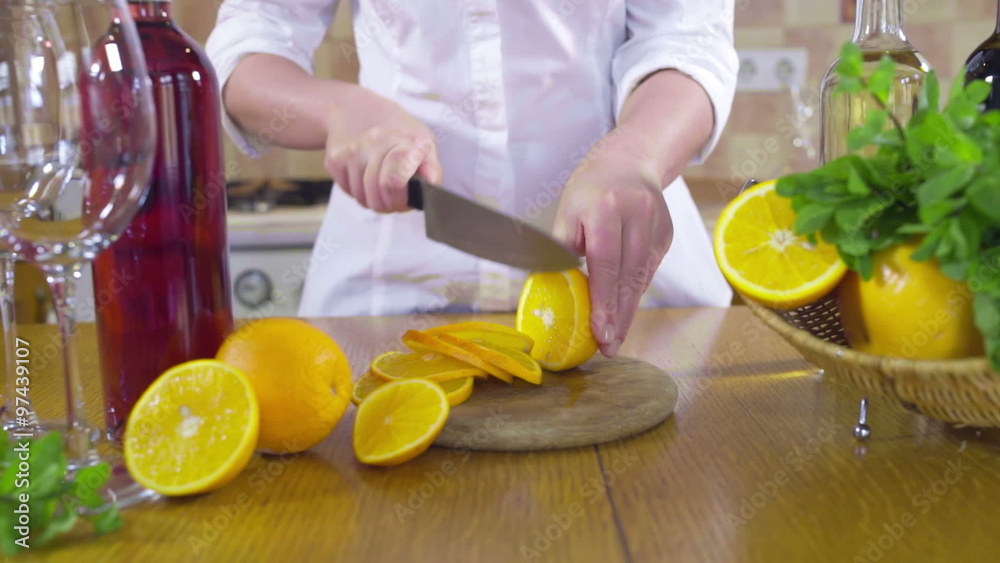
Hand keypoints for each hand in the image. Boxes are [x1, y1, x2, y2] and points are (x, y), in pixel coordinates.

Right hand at [324, 104, 443, 212]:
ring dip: (371, 197)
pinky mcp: (335, 159)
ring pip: (362, 197)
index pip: (394, 182)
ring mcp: (353, 150)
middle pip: (377, 197)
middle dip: (387, 203)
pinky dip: (355, 189)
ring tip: (379, 182)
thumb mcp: (424, 144)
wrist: (357, 110)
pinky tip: (363, 174)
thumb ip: (432, 167)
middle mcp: (376, 142)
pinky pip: (347, 191)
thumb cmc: (397, 133)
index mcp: (404, 140)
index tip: (404, 196)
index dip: (399, 199)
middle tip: (393, 195)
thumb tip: (432, 182)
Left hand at [552, 151, 673, 357]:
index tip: (600, 331)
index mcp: (606, 208)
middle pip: (629, 276)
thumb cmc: (589, 191)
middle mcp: (637, 215)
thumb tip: (551, 286)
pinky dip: (636, 293)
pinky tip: (625, 313)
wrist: (629, 163)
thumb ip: (562, 248)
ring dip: (629, 311)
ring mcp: (656, 225)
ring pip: (643, 278)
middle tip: (609, 347)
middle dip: (619, 316)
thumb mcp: (567, 212)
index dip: (604, 301)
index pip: (606, 263)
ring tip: (615, 339)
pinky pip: (649, 271)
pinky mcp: (666, 234)